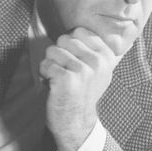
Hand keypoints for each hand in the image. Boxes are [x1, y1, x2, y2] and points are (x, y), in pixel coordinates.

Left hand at [40, 27, 117, 150]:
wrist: (77, 122)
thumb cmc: (83, 92)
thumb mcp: (98, 69)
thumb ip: (93, 48)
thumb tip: (78, 29)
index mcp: (107, 55)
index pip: (79, 31)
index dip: (70, 45)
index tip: (75, 61)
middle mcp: (98, 61)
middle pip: (64, 39)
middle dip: (59, 54)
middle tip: (66, 71)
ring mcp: (83, 70)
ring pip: (52, 50)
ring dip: (50, 64)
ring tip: (59, 78)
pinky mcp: (67, 79)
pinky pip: (46, 64)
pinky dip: (44, 74)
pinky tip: (53, 85)